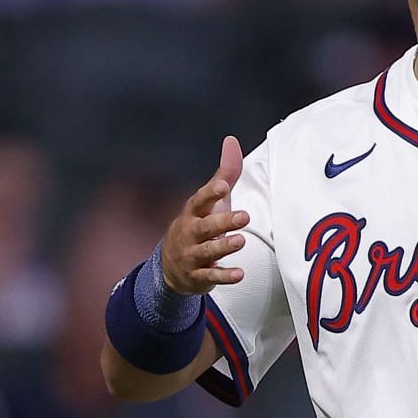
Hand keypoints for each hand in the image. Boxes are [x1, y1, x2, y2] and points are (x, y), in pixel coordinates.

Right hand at [161, 137, 247, 294]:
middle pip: (205, 227)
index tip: (222, 186)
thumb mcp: (210, 201)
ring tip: (240, 241)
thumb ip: (225, 174)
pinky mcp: (198, 276)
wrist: (172, 266)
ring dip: (224, 247)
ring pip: (208, 251)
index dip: (210, 194)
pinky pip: (211, 277)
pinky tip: (239, 274)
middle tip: (244, 216)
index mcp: (193, 213)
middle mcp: (191, 233)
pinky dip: (224, 276)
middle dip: (223, 221)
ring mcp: (192, 255)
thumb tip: (232, 140)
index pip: (200, 201)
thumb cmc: (199, 225)